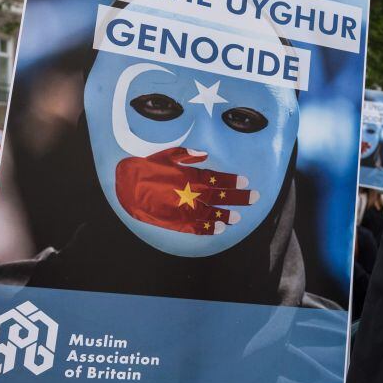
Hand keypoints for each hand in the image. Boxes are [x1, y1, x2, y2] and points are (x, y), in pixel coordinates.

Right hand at [115, 147, 258, 235]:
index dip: (232, 180)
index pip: (217, 179)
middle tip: (255, 197)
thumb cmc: (147, 169)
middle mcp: (190, 194)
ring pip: (211, 213)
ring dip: (226, 215)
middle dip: (239, 197)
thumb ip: (187, 155)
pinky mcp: (176, 222)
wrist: (127, 187)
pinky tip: (220, 229)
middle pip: (220, 197)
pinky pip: (196, 227)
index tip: (245, 181)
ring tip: (238, 217)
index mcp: (190, 177)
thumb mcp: (166, 155)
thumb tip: (204, 153)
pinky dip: (209, 228)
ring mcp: (184, 209)